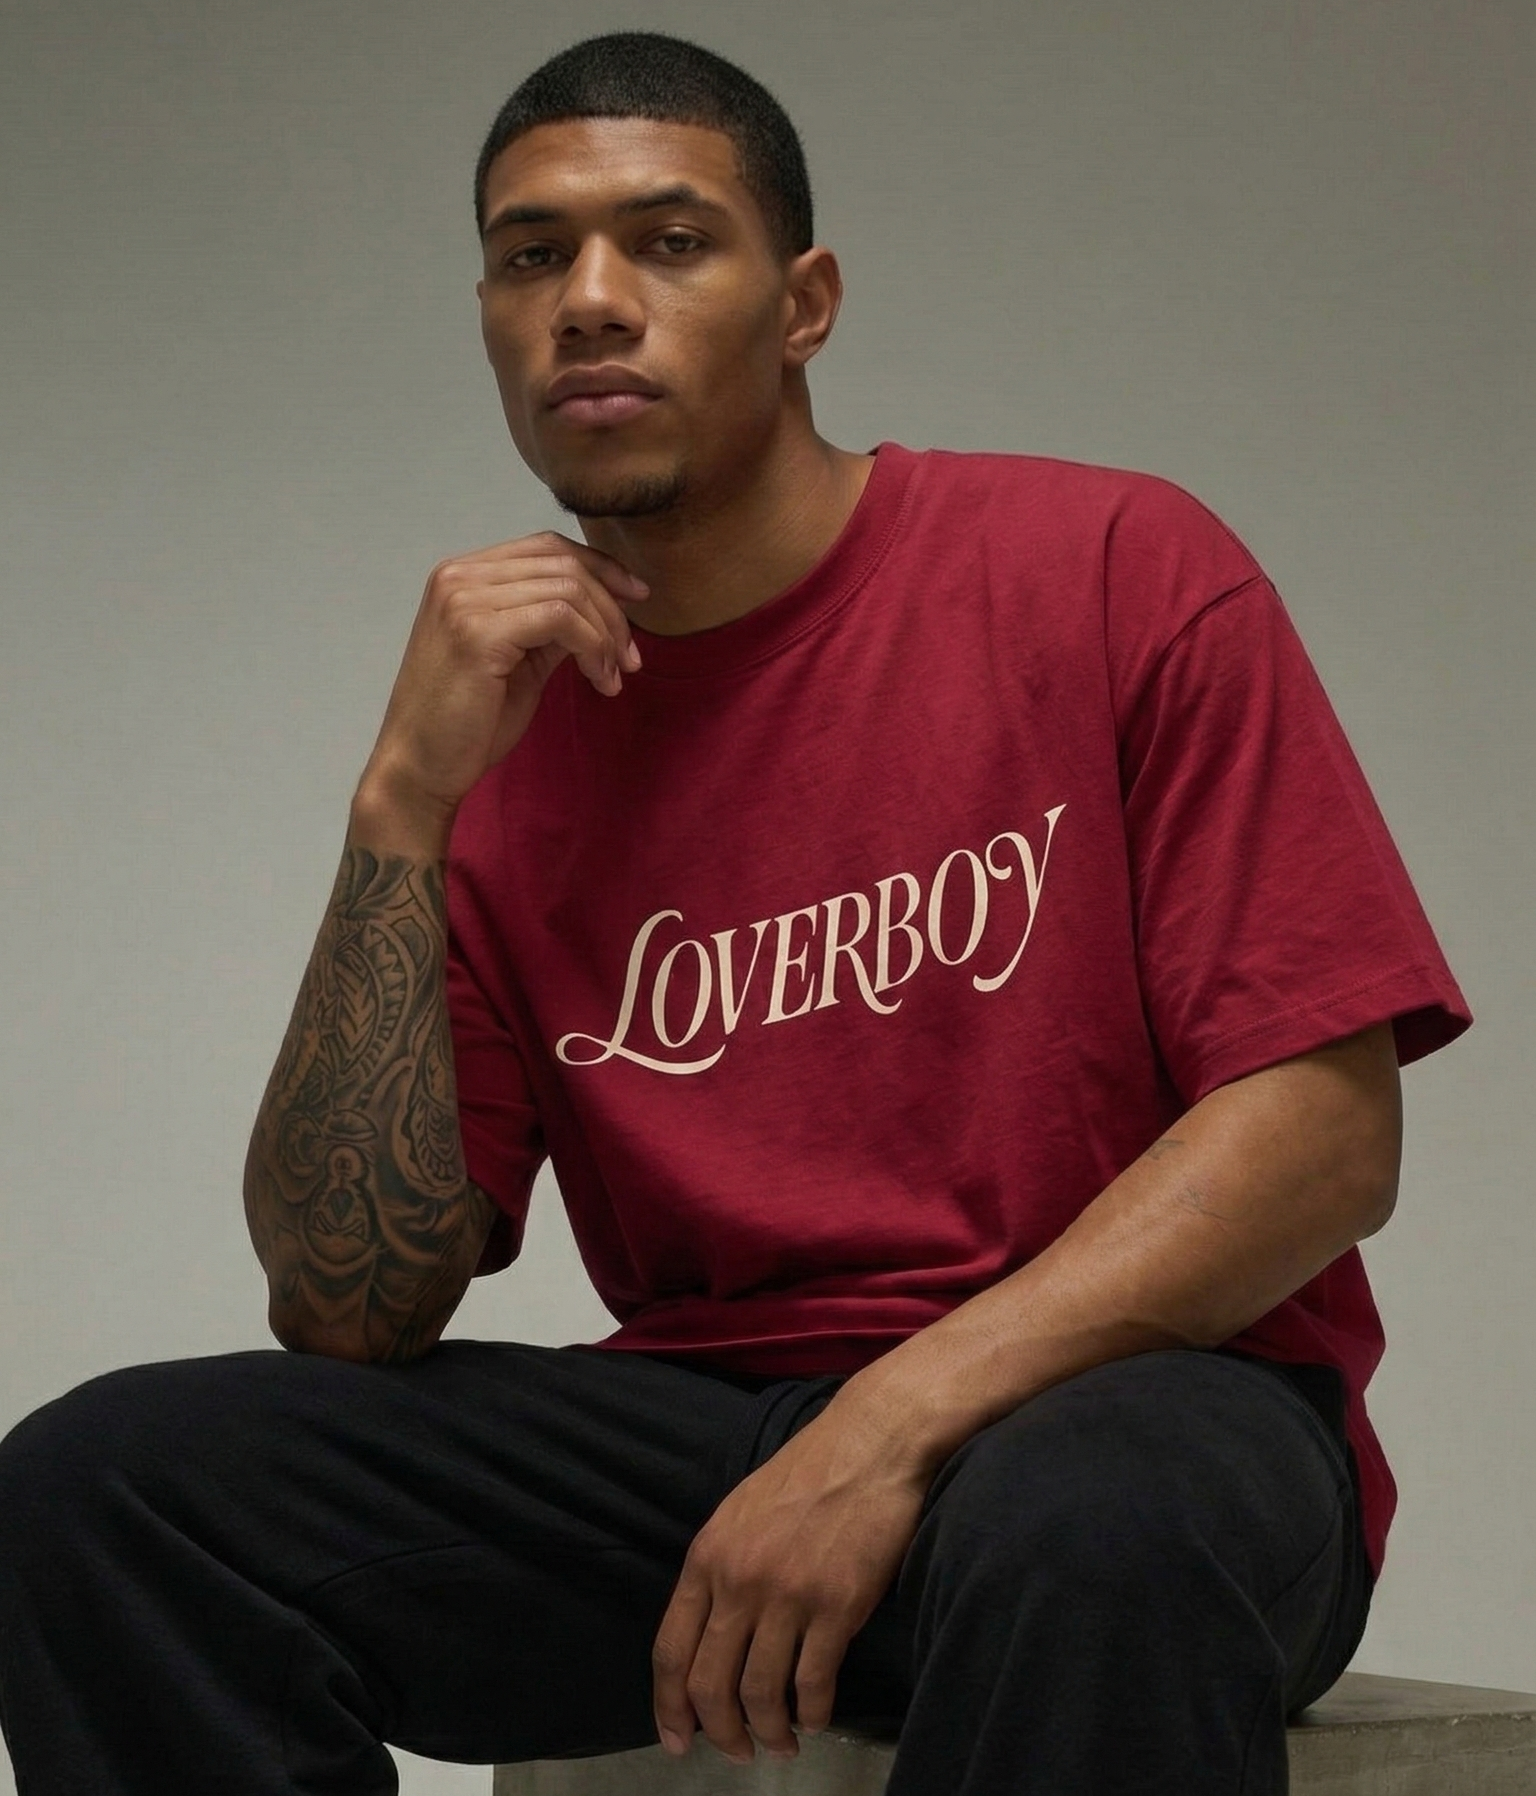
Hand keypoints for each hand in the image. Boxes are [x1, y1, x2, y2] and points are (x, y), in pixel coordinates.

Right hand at [360, 531, 649, 822]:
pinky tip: (600, 680)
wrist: (421, 768)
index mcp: (464, 576)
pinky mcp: (478, 633)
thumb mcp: (520, 661)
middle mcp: (459, 577)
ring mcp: (464, 601)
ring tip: (613, 676)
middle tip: (630, 657)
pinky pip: (561, 618)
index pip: (547, 547)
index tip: (638, 598)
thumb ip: (552, 626)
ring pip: (568, 590)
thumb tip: (603, 607)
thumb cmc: (467, 723)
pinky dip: (592, 646)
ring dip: (606, 634)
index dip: (600, 567)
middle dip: (612, 608)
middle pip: (563, 564)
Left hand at [651, 1400, 930, 1764]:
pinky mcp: (838, 1605)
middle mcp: (739, 1580)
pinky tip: (816, 1717)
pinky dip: (812, 1713)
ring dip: (769, 1732)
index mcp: (708, 1556)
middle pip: (710, 1685)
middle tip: (737, 1752)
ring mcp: (788, 1594)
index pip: (670, 1651)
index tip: (678, 1741)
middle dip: (720, 1732)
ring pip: (761, 1694)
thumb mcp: (741, 1512)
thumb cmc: (808, 1472)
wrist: (872, 1442)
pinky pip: (813, 1683)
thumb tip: (710, 1634)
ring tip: (782, 1743)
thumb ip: (719, 1568)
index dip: (669, 1708)